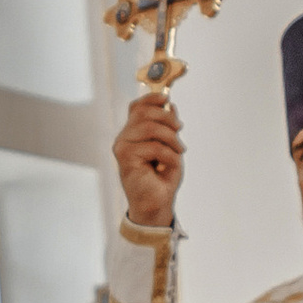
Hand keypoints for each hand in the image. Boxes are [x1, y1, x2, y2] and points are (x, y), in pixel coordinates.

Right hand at [113, 88, 182, 228]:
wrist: (156, 204)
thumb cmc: (160, 178)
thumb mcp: (169, 147)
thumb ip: (167, 127)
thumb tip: (170, 106)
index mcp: (132, 134)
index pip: (136, 107)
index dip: (151, 98)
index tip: (167, 99)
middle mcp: (124, 138)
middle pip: (144, 113)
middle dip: (167, 119)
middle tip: (179, 130)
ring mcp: (122, 147)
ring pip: (149, 127)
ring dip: (170, 137)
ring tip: (179, 150)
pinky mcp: (126, 158)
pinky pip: (153, 146)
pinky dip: (169, 154)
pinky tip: (172, 164)